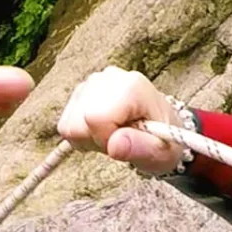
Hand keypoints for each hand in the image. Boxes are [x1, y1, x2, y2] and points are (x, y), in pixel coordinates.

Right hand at [56, 66, 183, 174]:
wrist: (163, 130)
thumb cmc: (165, 141)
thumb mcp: (160, 152)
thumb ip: (140, 148)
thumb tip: (114, 145)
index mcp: (131, 87)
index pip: (95, 118)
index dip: (104, 138)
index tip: (124, 142)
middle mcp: (109, 78)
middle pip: (77, 121)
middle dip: (95, 139)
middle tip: (121, 140)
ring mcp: (93, 82)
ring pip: (68, 124)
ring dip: (88, 138)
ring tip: (114, 135)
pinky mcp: (82, 91)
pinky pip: (66, 123)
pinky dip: (82, 133)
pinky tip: (103, 131)